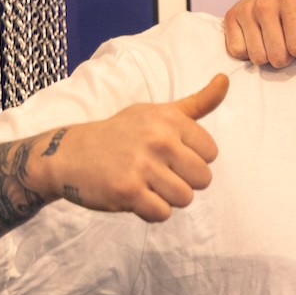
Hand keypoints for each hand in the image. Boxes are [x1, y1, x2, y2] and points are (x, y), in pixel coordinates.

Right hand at [34, 74, 229, 222]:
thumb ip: (197, 103)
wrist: (69, 153)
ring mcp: (142, 166)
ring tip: (146, 184)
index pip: (211, 153)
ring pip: (184, 199)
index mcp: (169, 119)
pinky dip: (151, 211)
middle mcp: (158, 140)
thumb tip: (226, 80)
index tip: (170, 155)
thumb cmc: (121, 133)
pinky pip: (162, 214)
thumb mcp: (158, 113)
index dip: (192, 159)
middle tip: (158, 173)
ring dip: (167, 198)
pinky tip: (135, 196)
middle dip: (184, 181)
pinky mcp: (128, 191)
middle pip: (203, 179)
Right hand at [224, 0, 295, 66]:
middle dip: (287, 56)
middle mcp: (264, 4)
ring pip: (257, 58)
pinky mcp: (230, 16)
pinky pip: (237, 52)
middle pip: (277, 57)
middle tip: (289, 42)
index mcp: (290, 1)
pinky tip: (259, 40)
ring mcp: (245, 9)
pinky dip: (249, 52)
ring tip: (275, 41)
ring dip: (268, 56)